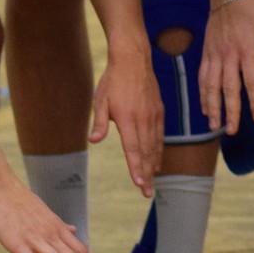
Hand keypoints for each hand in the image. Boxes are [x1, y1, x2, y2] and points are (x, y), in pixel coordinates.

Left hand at [90, 45, 162, 196]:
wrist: (133, 59)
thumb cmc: (113, 80)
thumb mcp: (100, 100)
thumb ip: (99, 122)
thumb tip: (93, 141)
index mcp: (128, 119)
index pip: (133, 149)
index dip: (136, 168)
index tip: (139, 184)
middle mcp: (144, 120)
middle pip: (146, 152)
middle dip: (147, 174)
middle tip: (148, 193)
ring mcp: (154, 116)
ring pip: (155, 146)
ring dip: (153, 165)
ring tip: (152, 180)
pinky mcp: (159, 111)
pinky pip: (160, 135)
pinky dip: (158, 150)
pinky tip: (156, 159)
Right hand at [199, 0, 253, 134]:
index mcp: (247, 49)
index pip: (251, 81)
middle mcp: (229, 54)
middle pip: (228, 88)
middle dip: (230, 111)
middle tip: (231, 131)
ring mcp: (215, 54)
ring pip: (211, 85)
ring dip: (212, 106)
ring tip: (214, 126)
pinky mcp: (206, 52)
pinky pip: (202, 77)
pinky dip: (202, 93)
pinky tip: (205, 108)